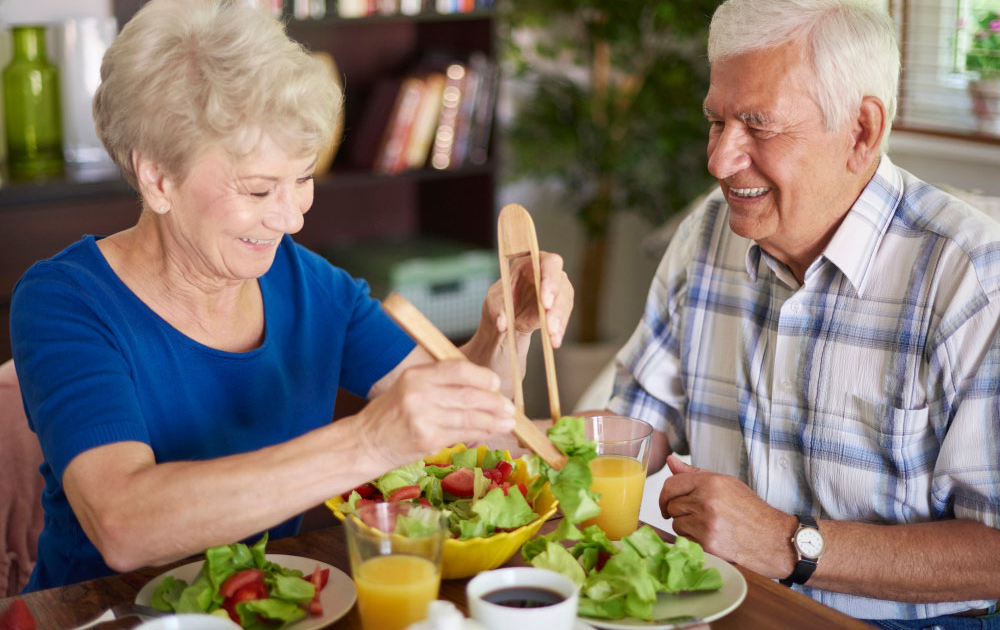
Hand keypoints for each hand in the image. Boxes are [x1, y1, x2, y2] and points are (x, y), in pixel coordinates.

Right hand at [358, 360, 516, 470]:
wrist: (365, 442)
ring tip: (508, 422)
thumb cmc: (390, 414)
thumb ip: (440, 383)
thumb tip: (481, 386)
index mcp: (416, 375)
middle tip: (509, 407)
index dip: (483, 376)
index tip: (495, 384)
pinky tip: (490, 432)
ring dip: (493, 420)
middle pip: (469, 395)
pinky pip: (463, 434)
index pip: (459, 369)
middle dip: (495, 402)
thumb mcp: (409, 386)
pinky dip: (481, 433)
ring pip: (470, 417)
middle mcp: (420, 394)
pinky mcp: (427, 440)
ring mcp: (424, 418)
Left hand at [483, 251, 572, 346]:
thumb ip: (497, 310)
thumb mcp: (494, 302)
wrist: (507, 316)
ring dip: (559, 321)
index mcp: (532, 262)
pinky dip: (559, 330)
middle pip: (561, 284)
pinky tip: (554, 341)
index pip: (549, 263)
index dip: (550, 279)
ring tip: (552, 337)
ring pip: (565, 303)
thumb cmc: (501, 300)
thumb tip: (502, 324)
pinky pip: (563, 318)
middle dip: (557, 306)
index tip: (545, 301)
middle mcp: (549, 274)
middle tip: (549, 325)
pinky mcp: (559, 307)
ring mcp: (557, 290)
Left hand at [659, 455, 797, 576]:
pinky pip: (685, 540)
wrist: (773, 539)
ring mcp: (706, 523)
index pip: (671, 484)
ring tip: (708, 527)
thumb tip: (670, 460)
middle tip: (698, 516)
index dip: (665, 495)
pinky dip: (693, 541)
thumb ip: (694, 473)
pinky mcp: (707, 543)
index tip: (667, 503)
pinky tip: (711, 538)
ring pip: (676, 524)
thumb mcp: (727, 484)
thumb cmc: (751, 511)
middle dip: (680, 512)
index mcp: (711, 482)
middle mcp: (706, 500)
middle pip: (672, 505)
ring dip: (686, 527)